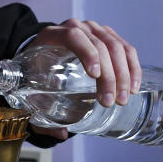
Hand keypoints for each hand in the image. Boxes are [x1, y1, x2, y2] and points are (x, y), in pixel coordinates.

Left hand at [30, 19, 139, 138]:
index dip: (87, 52)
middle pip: (99, 44)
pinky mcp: (108, 37)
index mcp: (52, 35)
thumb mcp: (29, 89)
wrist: (41, 54)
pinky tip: (133, 87)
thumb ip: (39, 113)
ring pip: (116, 47)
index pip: (73, 36)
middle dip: (109, 75)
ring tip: (123, 99)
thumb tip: (61, 133)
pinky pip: (125, 49)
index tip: (95, 75)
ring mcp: (94, 30)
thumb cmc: (35, 73)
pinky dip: (132, 68)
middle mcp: (76, 27)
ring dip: (123, 74)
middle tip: (110, 102)